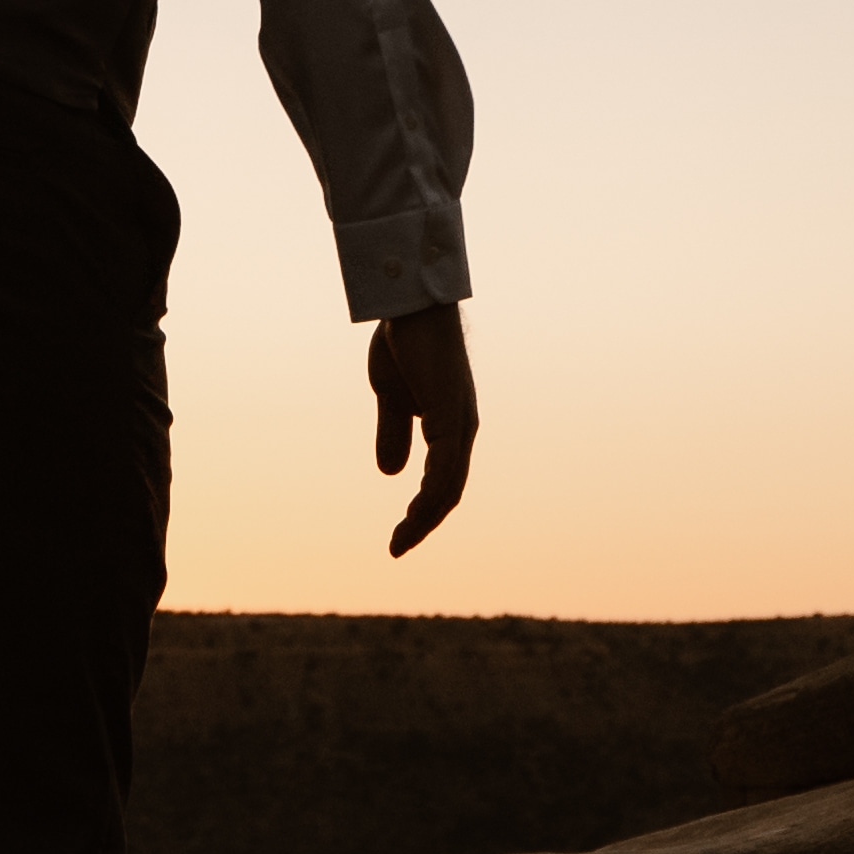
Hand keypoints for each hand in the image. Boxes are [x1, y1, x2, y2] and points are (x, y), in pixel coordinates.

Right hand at [368, 303, 477, 555]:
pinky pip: (445, 463)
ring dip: (425, 517)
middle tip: (397, 548)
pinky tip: (416, 511)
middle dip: (424, 523)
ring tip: (401, 541)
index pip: (442, 482)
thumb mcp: (391, 397)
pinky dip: (431, 492)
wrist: (409, 305)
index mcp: (450, 426)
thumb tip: (391, 474)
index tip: (398, 536)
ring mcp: (459, 422)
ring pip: (448, 485)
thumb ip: (393, 432)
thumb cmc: (404, 342)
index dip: (423, 512)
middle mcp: (462, 429)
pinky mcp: (449, 412)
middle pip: (450, 491)